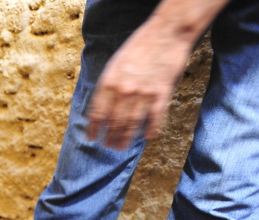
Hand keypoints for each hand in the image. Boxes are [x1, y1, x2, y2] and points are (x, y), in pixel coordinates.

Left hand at [85, 22, 193, 148]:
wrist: (167, 32)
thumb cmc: (139, 46)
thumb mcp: (115, 64)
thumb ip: (108, 84)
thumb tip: (102, 106)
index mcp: (109, 82)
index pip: (97, 113)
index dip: (93, 128)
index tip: (92, 138)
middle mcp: (124, 90)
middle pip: (114, 122)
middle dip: (109, 137)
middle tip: (108, 147)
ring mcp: (143, 93)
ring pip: (132, 123)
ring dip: (126, 138)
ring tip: (121, 147)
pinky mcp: (162, 93)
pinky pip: (155, 117)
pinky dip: (151, 129)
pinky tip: (147, 137)